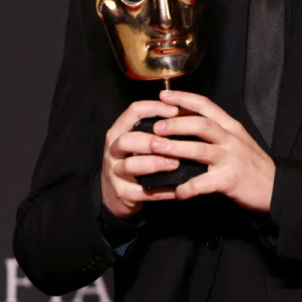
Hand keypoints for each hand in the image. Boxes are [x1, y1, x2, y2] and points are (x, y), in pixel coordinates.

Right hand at [101, 100, 181, 218]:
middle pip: (126, 140)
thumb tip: (189, 111)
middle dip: (149, 140)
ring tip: (175, 163)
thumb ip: (157, 127)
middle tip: (171, 142)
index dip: (154, 108)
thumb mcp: (139, 140)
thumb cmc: (133, 158)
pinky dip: (161, 191)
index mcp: (119, 130)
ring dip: (155, 163)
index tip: (175, 111)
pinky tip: (177, 188)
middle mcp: (113, 149)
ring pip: (131, 165)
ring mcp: (114, 172)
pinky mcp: (122, 192)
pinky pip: (142, 192)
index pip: (133, 111)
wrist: (114, 192)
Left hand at [151, 89, 275, 212]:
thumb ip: (216, 131)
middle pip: (201, 124)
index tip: (163, 95)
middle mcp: (230, 139)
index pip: (206, 105)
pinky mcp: (229, 180)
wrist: (275, 187)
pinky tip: (176, 191)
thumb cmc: (252, 164)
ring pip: (200, 150)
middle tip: (155, 127)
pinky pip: (203, 182)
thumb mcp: (237, 140)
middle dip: (175, 124)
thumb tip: (184, 124)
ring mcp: (231, 159)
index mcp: (231, 126)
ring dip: (175, 148)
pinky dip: (187, 187)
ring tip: (155, 149)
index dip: (183, 98)